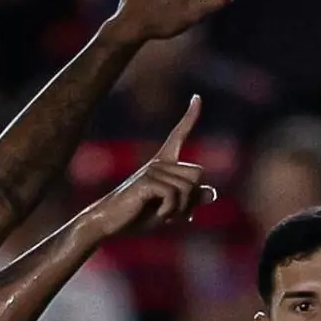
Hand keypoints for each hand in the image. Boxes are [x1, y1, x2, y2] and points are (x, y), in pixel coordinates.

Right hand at [94, 95, 215, 235]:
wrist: (108, 223)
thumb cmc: (138, 216)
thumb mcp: (170, 209)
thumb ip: (191, 200)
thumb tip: (212, 193)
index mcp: (163, 163)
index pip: (179, 134)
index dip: (190, 116)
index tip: (197, 97)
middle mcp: (159, 162)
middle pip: (198, 173)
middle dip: (192, 198)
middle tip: (176, 213)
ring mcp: (152, 170)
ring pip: (188, 188)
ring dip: (181, 209)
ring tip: (165, 216)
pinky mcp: (147, 181)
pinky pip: (174, 195)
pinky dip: (170, 211)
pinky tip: (159, 216)